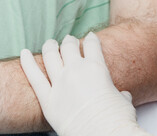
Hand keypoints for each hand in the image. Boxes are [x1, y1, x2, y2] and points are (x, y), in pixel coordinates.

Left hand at [20, 33, 150, 135]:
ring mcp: (60, 83)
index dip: (92, 39)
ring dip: (51, 46)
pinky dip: (28, 63)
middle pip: (69, 47)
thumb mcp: (125, 101)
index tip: (91, 37)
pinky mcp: (48, 100)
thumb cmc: (118, 118)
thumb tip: (123, 95)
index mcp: (97, 67)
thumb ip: (120, 94)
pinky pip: (34, 77)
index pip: (93, 45)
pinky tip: (25, 53)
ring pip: (51, 56)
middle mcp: (77, 71)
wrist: (103, 134)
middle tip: (70, 40)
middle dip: (70, 41)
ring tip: (51, 43)